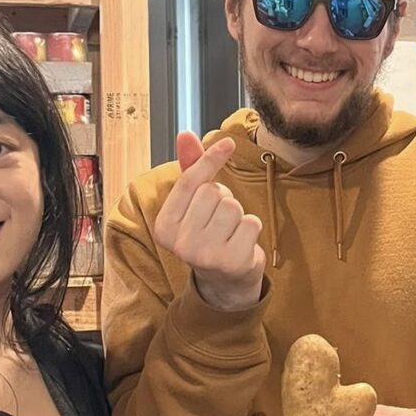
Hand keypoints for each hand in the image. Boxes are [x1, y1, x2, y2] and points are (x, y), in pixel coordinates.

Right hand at [154, 131, 265, 311]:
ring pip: (233, 206)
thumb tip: (185, 134)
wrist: (224, 281)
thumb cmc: (209, 232)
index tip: (229, 143)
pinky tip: (241, 243)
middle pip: (213, 193)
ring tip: (230, 232)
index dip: (210, 159)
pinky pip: (251, 223)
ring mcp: (205, 256)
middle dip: (223, 199)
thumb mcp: (194, 203)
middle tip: (219, 220)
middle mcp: (180, 244)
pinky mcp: (232, 262)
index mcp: (164, 227)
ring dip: (238, 214)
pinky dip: (251, 228)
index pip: (189, 182)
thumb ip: (190, 168)